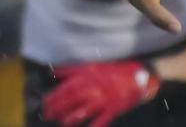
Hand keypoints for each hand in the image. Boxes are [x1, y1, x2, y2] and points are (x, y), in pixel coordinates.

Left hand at [42, 61, 159, 126]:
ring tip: (62, 122)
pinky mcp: (116, 108)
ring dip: (72, 117)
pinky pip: (104, 118)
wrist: (141, 75)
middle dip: (58, 107)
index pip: (66, 88)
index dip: (54, 96)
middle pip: (72, 99)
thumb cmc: (115, 69)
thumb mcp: (92, 65)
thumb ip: (72, 69)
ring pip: (85, 109)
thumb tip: (54, 71)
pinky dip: (96, 126)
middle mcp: (94, 87)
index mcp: (87, 76)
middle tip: (48, 114)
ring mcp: (105, 98)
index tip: (45, 102)